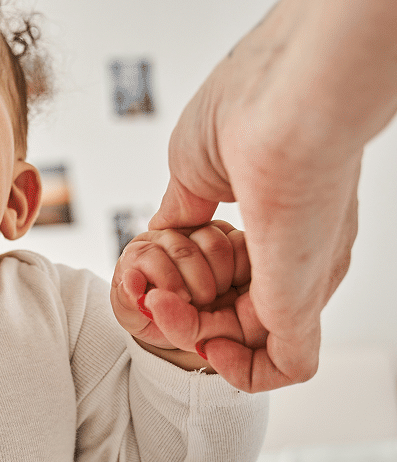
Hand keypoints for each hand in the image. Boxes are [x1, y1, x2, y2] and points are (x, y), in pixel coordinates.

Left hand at [111, 220, 266, 378]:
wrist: (188, 327)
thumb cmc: (156, 319)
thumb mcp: (135, 318)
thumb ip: (127, 299)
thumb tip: (130, 278)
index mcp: (139, 252)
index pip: (147, 254)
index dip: (165, 280)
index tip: (181, 302)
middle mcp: (167, 237)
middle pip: (182, 250)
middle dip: (194, 284)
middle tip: (201, 304)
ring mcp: (199, 233)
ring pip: (213, 242)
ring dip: (218, 277)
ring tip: (214, 296)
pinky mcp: (230, 236)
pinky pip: (240, 242)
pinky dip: (241, 268)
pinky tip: (234, 284)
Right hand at [150, 43, 359, 391]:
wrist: (289, 91)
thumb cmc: (248, 103)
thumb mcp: (194, 170)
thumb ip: (182, 212)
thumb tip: (161, 233)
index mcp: (286, 221)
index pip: (244, 281)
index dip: (194, 291)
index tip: (158, 279)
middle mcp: (305, 254)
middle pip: (244, 319)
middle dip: (187, 321)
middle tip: (154, 299)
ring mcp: (307, 279)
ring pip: (255, 346)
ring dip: (195, 339)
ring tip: (162, 309)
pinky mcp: (303, 300)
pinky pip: (283, 366)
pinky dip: (238, 370)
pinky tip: (202, 342)